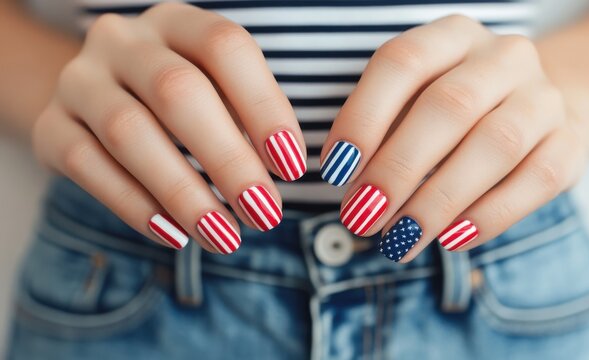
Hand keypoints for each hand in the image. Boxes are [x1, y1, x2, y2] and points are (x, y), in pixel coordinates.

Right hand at [32, 3, 306, 252]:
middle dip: (229, 160)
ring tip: (224, 236)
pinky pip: (88, 166)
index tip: (292, 168)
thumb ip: (247, 120)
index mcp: (176, 22)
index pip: (225, 48)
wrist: (98, 100)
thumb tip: (282, 173)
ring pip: (129, 132)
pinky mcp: (51, 125)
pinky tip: (176, 236)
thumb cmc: (179, 101)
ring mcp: (80, 80)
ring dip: (184, 193)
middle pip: (178, 92)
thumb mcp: (216, 91)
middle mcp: (123, 41)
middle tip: (265, 213)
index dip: (263, 107)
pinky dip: (135, 205)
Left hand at [321, 15, 585, 261]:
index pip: (403, 63)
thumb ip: (382, 134)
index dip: (364, 117)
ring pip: (496, 144)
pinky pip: (536, 180)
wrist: (533, 112)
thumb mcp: (412, 104)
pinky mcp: (570, 144)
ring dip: (438, 200)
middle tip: (362, 217)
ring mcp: (544, 98)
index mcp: (452, 36)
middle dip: (397, 169)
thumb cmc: (453, 113)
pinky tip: (450, 239)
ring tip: (399, 239)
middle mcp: (504, 57)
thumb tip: (354, 191)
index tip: (336, 170)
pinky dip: (489, 215)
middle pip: (448, 106)